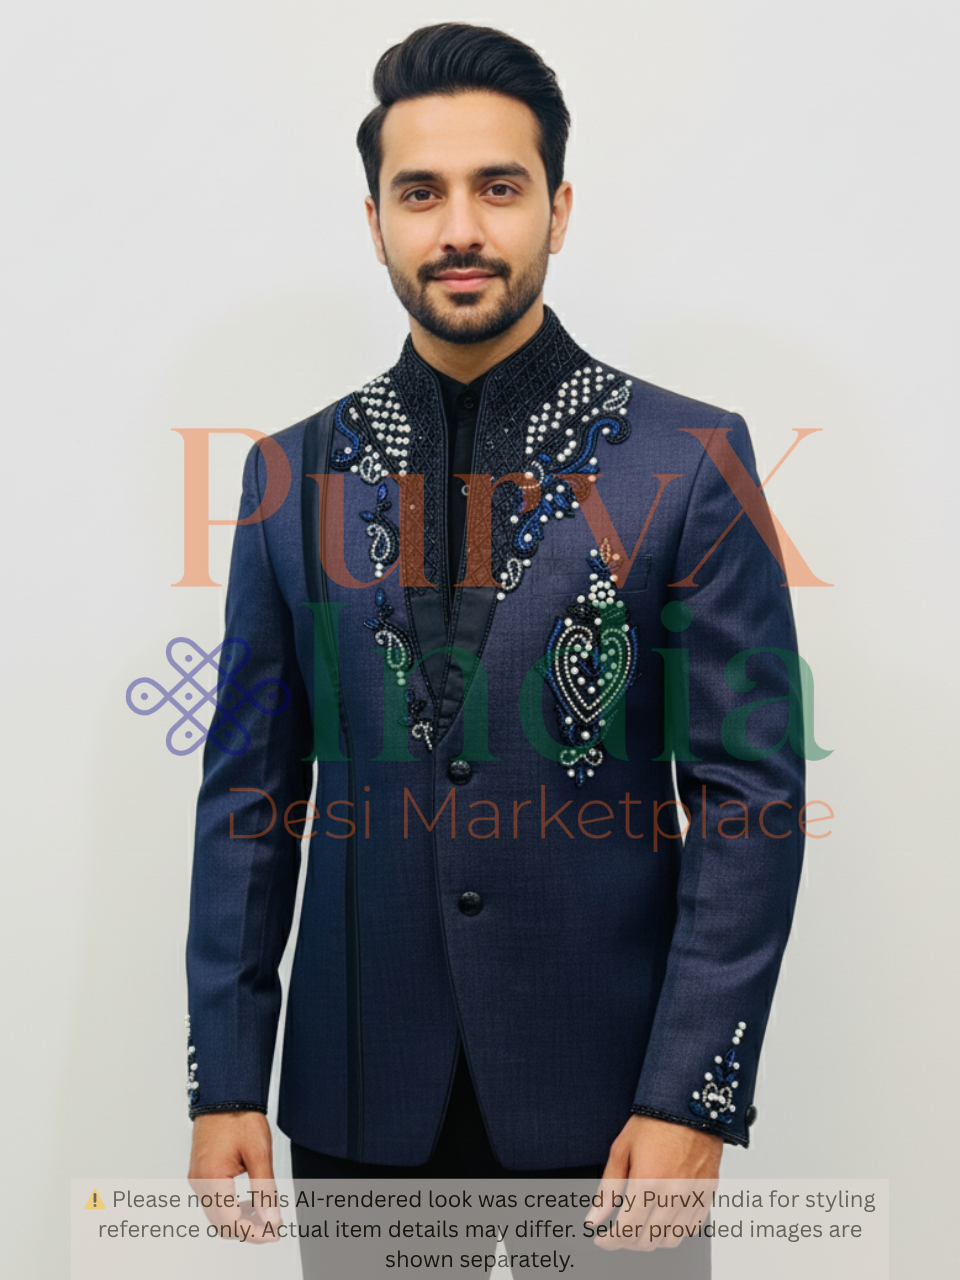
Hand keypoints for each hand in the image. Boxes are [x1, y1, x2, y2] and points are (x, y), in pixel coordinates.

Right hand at [188, 1111, 282, 1242]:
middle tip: (273, 1227)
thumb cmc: (239, 1117)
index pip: (231, 1222)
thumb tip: (272, 1218)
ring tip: (265, 1214)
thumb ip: (265, 1189)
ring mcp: (197, 1178)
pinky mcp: (200, 1173)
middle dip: (248, 1230)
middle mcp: (199, 1182)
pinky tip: (251, 1201)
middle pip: (221, 1224)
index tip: (274, 1232)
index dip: (254, 1233)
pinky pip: (214, 1201)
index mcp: (212, 1177)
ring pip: (217, 1215)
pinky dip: (232, 1208)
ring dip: (240, 1220)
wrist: (225, 1094)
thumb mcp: (259, 1152)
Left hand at [584, 1115, 721, 1250]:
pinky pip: (691, 1228)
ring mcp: (693, 1196)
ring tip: (640, 1225)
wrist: (689, 1104)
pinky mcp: (708, 1194)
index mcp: (648, 1181)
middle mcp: (673, 1193)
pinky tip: (663, 1218)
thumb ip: (608, 1189)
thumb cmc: (655, 1122)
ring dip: (651, 1239)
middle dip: (627, 1241)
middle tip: (617, 1230)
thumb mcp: (621, 1149)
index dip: (610, 1240)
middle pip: (647, 1240)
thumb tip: (594, 1218)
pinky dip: (675, 1231)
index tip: (602, 1238)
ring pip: (670, 1240)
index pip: (627, 1229)